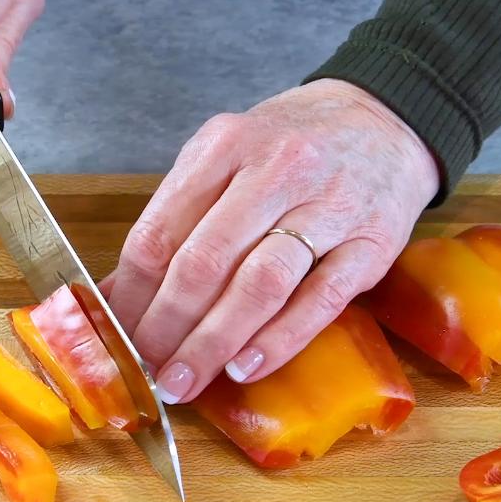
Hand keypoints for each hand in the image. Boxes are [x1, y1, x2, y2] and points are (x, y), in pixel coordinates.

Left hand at [103, 79, 438, 403]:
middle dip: (166, 327)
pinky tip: (244, 368)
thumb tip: (116, 295)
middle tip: (149, 371)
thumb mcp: (223, 159)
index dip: (132, 296)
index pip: (160, 233)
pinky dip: (277, 340)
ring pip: (258, 285)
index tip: (117, 337)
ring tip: (184, 382)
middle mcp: (275, 171)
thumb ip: (174, 220)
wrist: (384, 119)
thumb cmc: (289, 149)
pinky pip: (319, 300)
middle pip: (204, 262)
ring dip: (213, 342)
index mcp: (224, 146)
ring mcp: (328, 206)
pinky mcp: (372, 243)